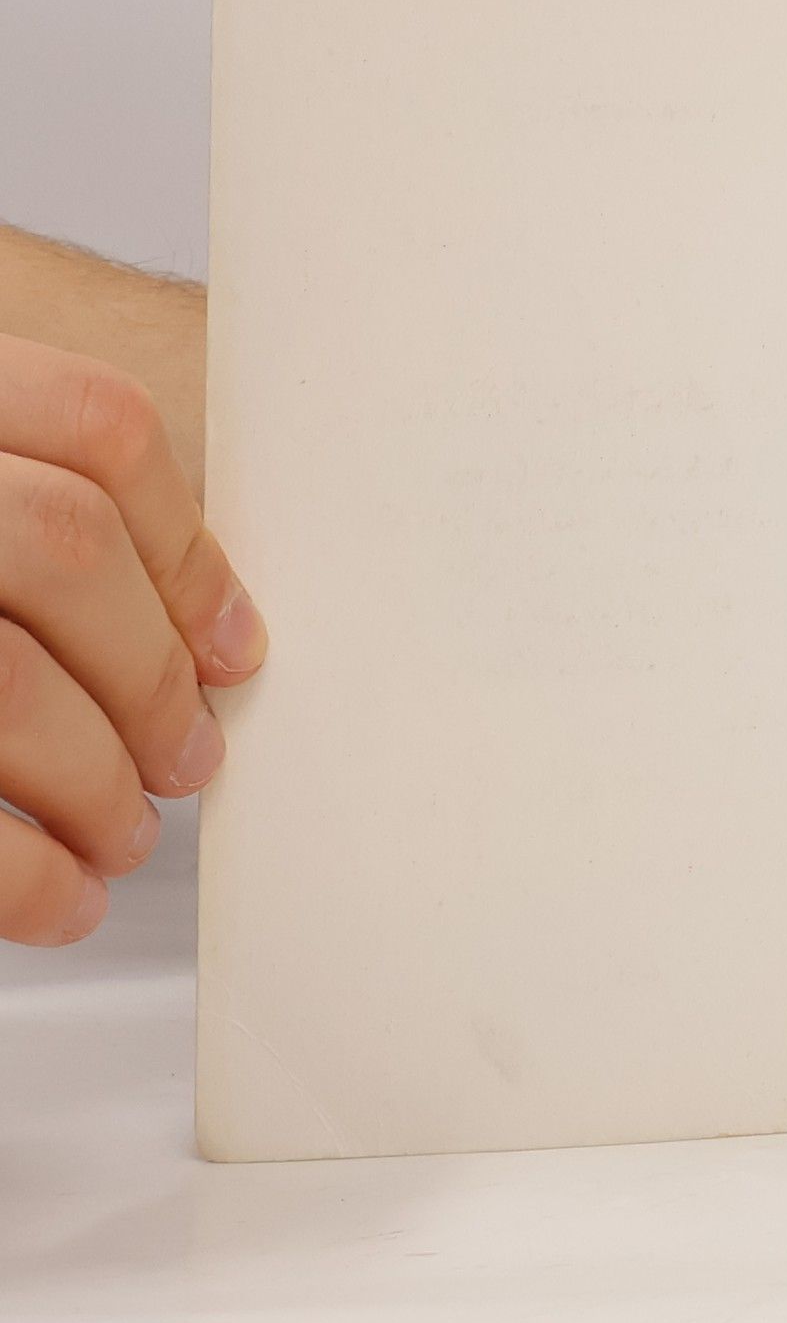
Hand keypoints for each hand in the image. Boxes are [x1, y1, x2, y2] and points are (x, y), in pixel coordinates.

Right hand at [0, 333, 265, 941]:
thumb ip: (20, 503)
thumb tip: (196, 633)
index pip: (95, 425)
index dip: (185, 547)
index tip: (228, 641)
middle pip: (65, 548)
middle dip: (150, 674)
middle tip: (187, 757)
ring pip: (10, 681)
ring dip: (97, 780)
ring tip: (121, 834)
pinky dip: (20, 871)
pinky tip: (53, 897)